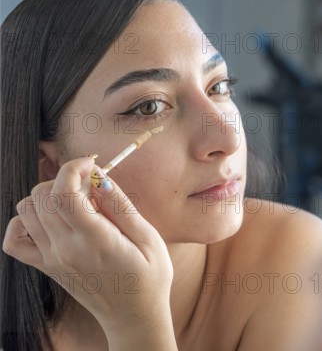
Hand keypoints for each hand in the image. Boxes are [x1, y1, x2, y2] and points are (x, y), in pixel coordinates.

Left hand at [2, 157, 174, 343]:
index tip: (92, 164)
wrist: (134, 316)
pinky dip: (24, 222)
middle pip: (43, 195)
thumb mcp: (148, 238)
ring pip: (26, 209)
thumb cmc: (148, 277)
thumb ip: (121, 206)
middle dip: (65, 178)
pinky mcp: (46, 266)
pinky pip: (14, 239)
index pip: (64, 192)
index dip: (74, 168)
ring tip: (78, 203)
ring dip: (48, 196)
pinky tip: (51, 220)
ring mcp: (51, 259)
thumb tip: (100, 177)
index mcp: (94, 241)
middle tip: (92, 186)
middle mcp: (65, 249)